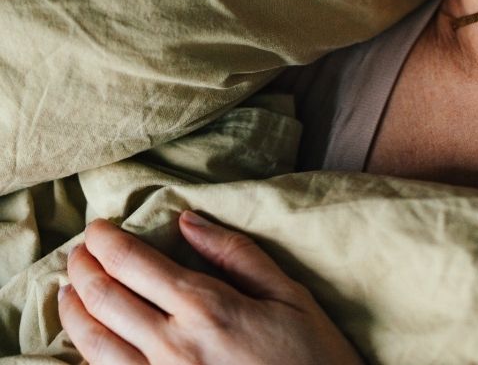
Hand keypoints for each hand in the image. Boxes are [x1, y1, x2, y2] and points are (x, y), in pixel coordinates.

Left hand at [58, 212, 362, 364]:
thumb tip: (188, 221)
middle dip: (83, 267)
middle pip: (104, 297)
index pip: (135, 263)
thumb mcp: (290, 295)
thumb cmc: (312, 355)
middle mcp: (172, 345)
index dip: (107, 240)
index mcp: (208, 308)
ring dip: (73, 308)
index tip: (98, 227)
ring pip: (91, 340)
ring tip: (71, 289)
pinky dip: (86, 349)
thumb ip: (237, 255)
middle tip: (80, 251)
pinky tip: (89, 336)